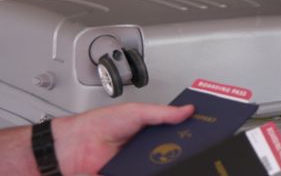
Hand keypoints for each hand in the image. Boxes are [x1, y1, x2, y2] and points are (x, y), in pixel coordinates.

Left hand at [52, 102, 194, 174]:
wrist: (73, 148)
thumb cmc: (97, 125)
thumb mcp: (135, 112)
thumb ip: (162, 113)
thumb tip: (187, 110)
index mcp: (149, 131)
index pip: (177, 133)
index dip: (191, 133)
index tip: (207, 131)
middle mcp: (146, 150)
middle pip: (173, 152)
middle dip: (186, 151)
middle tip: (201, 150)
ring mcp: (139, 166)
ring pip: (162, 166)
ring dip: (173, 163)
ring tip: (188, 160)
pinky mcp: (131, 174)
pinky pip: (150, 173)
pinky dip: (159, 170)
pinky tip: (164, 168)